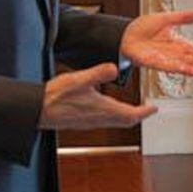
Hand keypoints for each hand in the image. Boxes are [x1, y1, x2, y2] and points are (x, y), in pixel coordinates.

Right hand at [38, 63, 157, 129]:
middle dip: (138, 116)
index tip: (154, 108)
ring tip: (133, 110)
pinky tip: (108, 109)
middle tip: (148, 110)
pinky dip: (114, 117)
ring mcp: (91, 122)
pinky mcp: (83, 122)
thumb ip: (98, 73)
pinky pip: (105, 122)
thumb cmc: (56, 96)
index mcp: (102, 109)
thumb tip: (114, 68)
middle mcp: (99, 119)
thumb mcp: (79, 79)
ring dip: (127, 117)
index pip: (130, 115)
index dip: (145, 112)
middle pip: (125, 122)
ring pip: (115, 123)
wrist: (38, 110)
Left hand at [120, 9, 192, 75]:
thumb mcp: (166, 19)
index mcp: (176, 41)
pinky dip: (177, 68)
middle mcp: (171, 52)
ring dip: (191, 68)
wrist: (125, 34)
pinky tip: (186, 70)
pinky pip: (166, 65)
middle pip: (189, 59)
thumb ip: (183, 17)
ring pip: (180, 64)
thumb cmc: (143, 28)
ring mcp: (162, 58)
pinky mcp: (152, 62)